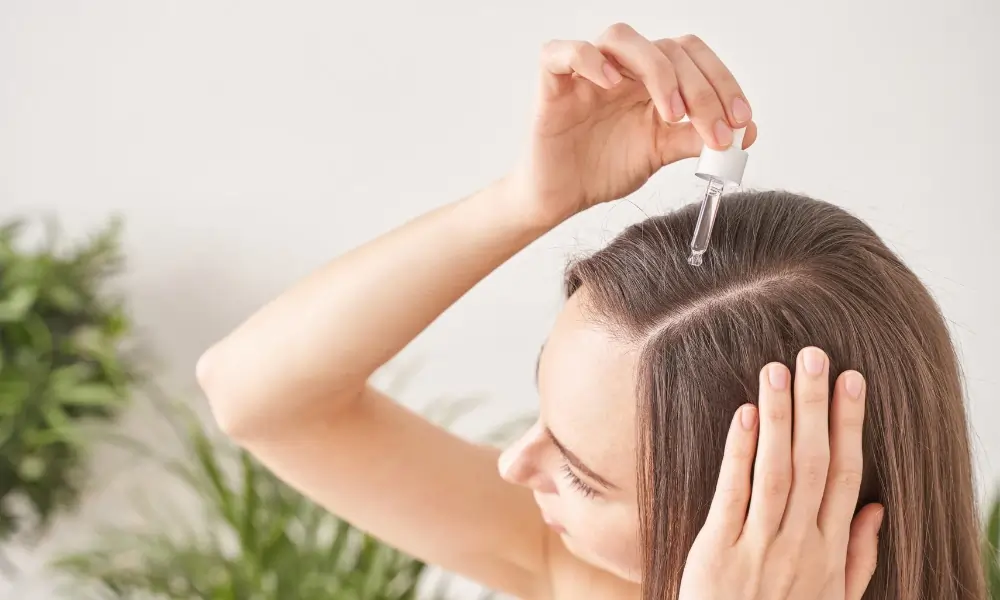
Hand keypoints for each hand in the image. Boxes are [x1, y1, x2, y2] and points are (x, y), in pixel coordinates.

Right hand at [511, 23, 757, 225]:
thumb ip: (696, 138)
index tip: (741, 122)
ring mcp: (587, 73)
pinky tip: (611, 85)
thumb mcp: (661, 153)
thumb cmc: (604, 169)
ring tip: (670, 112)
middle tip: (715, 131)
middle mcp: (622, 68)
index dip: (722, 82)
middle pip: (667, 48)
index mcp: (650, 79)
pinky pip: (564, 53)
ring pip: (622, 37)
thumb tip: (746, 132)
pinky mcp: (553, 84)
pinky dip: (589, 60)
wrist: (561, 198)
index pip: (693, 57)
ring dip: (656, 70)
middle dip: (700, 89)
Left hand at [679, 347, 883, 599]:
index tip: (851, 381)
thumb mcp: (835, 599)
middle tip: (814, 355)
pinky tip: (745, 415)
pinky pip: (732, 494)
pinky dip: (739, 453)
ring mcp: (759, 547)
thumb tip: (877, 506)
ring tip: (778, 370)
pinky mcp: (718, 551)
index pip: (845, 474)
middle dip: (816, 406)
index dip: (849, 425)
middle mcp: (800, 543)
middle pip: (814, 464)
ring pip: (776, 472)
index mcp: (829, 550)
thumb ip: (858, 555)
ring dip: (780, 418)